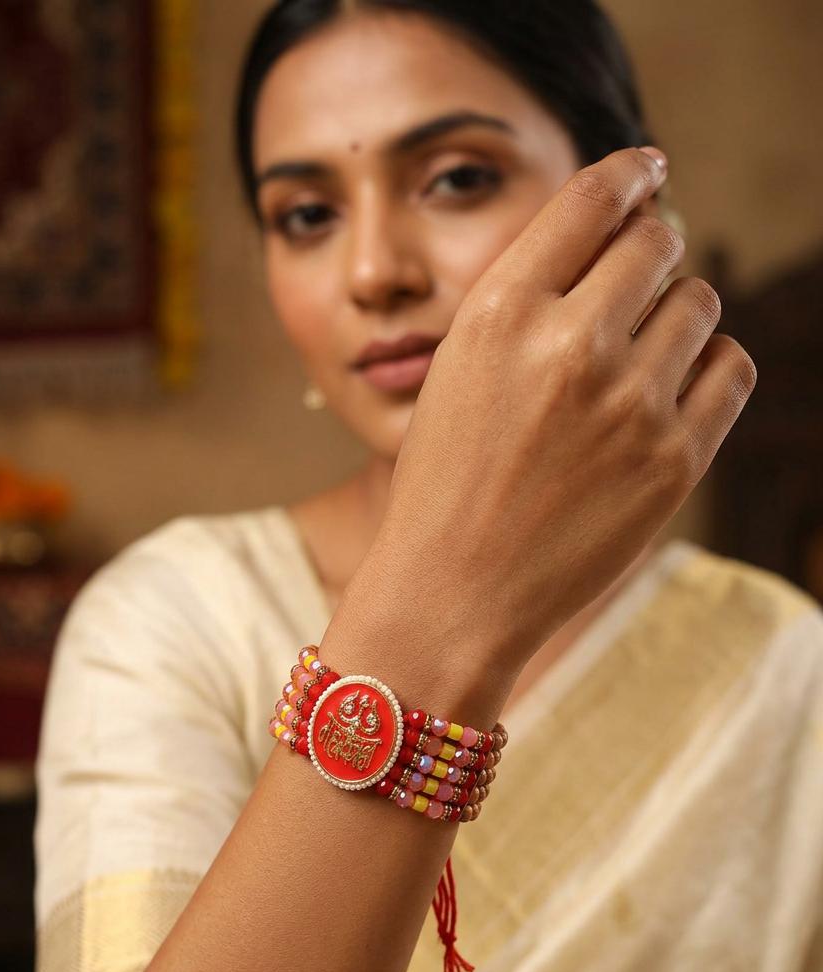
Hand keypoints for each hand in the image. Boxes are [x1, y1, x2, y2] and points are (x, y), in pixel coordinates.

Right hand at [378, 146, 756, 676]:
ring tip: (639, 358)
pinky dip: (710, 365)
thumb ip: (530, 296)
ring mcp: (629, 404)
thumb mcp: (460, 369)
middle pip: (655, 244)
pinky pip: (731, 367)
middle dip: (651, 252)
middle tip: (637, 282)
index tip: (647, 172)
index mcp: (500, 313)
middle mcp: (568, 345)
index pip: (591, 199)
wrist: (455, 593)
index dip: (630, 174)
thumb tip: (622, 233)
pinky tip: (672, 390)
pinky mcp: (674, 460)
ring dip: (677, 314)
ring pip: (698, 303)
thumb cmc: (448, 480)